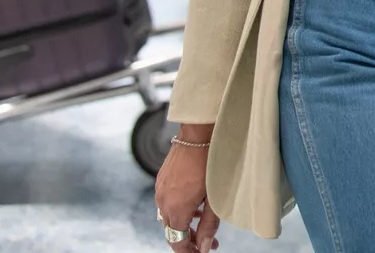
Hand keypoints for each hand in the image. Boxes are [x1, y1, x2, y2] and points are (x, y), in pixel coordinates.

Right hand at [154, 131, 220, 252]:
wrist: (198, 133)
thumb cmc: (211, 163)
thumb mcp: (214, 198)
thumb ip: (208, 225)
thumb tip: (204, 248)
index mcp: (176, 209)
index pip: (177, 241)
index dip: (188, 251)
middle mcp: (163, 202)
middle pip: (172, 231)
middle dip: (189, 240)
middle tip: (209, 242)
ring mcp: (160, 190)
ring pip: (169, 217)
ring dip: (184, 224)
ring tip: (203, 226)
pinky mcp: (161, 179)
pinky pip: (166, 202)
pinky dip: (179, 210)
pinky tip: (194, 206)